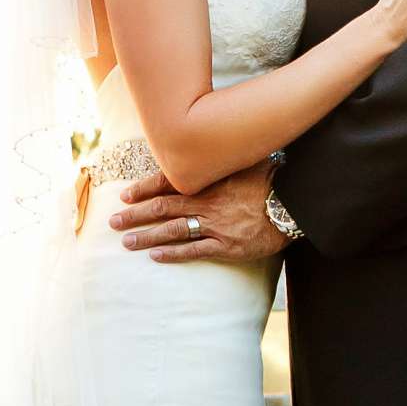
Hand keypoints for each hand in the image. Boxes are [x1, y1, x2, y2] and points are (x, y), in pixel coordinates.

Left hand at [107, 159, 287, 261]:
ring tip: (126, 242)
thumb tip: (205, 150)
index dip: (144, 189)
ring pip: (173, 231)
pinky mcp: (226, 246)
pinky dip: (173, 253)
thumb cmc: (270, 181)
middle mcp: (206, 203)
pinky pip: (194, 250)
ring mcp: (215, 225)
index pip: (168, 183)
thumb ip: (221, 161)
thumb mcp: (243, 163)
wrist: (293, 204)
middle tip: (113, 222)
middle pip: (162, 208)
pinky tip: (155, 255)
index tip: (125, 194)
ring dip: (146, 236)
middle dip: (135, 215)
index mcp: (209, 181)